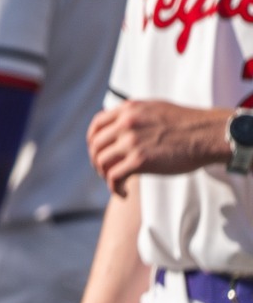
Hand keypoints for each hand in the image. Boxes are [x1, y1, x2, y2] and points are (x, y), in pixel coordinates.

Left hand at [88, 100, 232, 195]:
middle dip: (97, 161)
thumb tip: (119, 126)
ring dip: (105, 175)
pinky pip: (114, 177)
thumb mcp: (155, 109)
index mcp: (128, 110)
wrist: (209, 134)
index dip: (93, 141)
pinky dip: (114, 188)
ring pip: (102, 162)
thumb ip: (134, 116)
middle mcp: (125, 124)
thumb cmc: (188, 124)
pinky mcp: (140, 161)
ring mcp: (131, 142)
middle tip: (105, 171)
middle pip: (96, 145)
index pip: (97, 125)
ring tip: (116, 182)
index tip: (98, 151)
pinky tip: (122, 193)